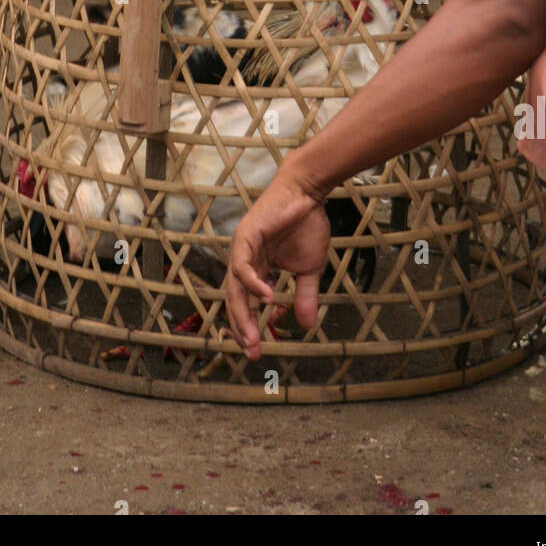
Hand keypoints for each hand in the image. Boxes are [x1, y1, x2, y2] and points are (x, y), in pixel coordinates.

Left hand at [226, 165, 330, 360]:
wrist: (308, 193)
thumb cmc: (306, 224)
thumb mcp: (310, 268)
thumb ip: (305, 295)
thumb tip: (308, 326)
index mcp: (256, 269)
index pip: (246, 304)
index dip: (250, 327)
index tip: (259, 351)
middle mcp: (244, 261)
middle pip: (236, 302)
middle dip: (243, 329)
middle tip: (253, 352)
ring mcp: (242, 249)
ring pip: (235, 289)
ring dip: (243, 315)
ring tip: (254, 337)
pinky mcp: (245, 236)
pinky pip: (242, 266)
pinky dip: (252, 284)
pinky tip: (267, 299)